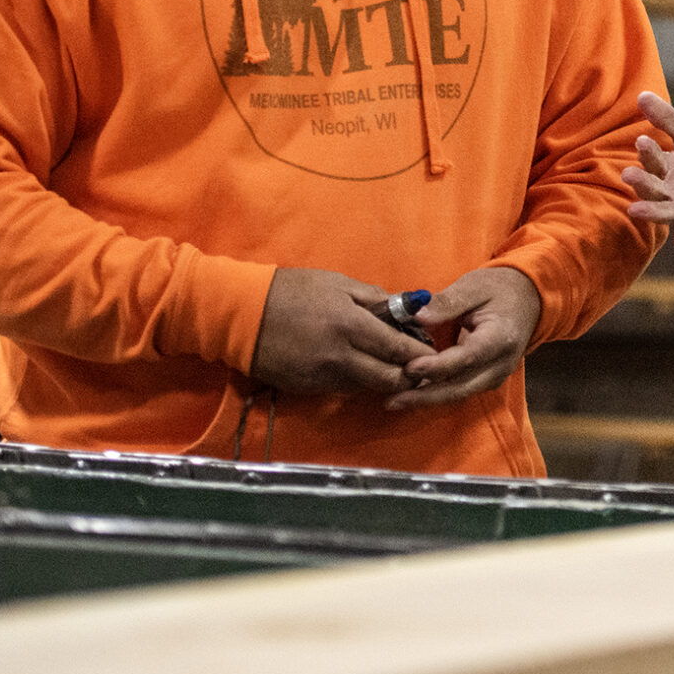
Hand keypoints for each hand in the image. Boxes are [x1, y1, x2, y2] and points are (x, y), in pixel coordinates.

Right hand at [249, 267, 432, 397]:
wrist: (241, 315)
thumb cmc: (291, 291)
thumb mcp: (337, 284)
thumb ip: (374, 299)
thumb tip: (405, 309)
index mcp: (351, 325)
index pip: (399, 350)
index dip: (420, 356)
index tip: (433, 355)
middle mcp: (340, 357)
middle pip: (388, 379)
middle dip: (408, 376)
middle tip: (417, 368)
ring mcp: (322, 376)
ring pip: (366, 388)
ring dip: (382, 380)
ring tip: (390, 366)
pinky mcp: (307, 388)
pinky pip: (342, 389)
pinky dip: (356, 381)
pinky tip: (358, 367)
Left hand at [388, 265, 542, 409]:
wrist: (529, 299)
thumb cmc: (500, 289)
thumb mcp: (474, 286)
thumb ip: (446, 303)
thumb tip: (415, 315)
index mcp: (500, 338)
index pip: (466, 358)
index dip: (437, 366)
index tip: (409, 367)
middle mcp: (500, 364)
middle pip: (460, 387)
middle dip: (425, 396)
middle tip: (392, 399)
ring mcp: (496, 375)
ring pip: (458, 394)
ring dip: (427, 399)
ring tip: (394, 400)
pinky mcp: (487, 379)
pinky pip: (460, 390)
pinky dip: (436, 393)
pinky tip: (412, 393)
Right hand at [620, 91, 673, 248]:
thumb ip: (668, 120)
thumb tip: (642, 94)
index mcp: (664, 169)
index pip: (652, 159)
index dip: (648, 152)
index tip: (642, 140)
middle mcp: (668, 192)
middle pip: (651, 186)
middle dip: (640, 181)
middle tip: (629, 174)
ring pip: (661, 211)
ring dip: (649, 211)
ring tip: (635, 210)